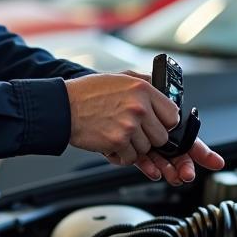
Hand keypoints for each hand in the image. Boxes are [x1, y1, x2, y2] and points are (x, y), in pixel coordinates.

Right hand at [66, 71, 224, 184]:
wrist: (62, 106)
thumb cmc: (87, 93)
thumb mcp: (120, 78)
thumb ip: (145, 84)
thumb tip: (165, 93)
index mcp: (143, 89)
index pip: (173, 115)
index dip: (165, 123)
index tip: (156, 125)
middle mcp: (139, 107)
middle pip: (162, 137)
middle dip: (148, 139)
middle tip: (131, 131)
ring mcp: (129, 125)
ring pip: (146, 150)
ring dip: (132, 147)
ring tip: (116, 133)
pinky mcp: (118, 141)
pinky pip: (130, 158)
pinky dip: (120, 155)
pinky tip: (108, 141)